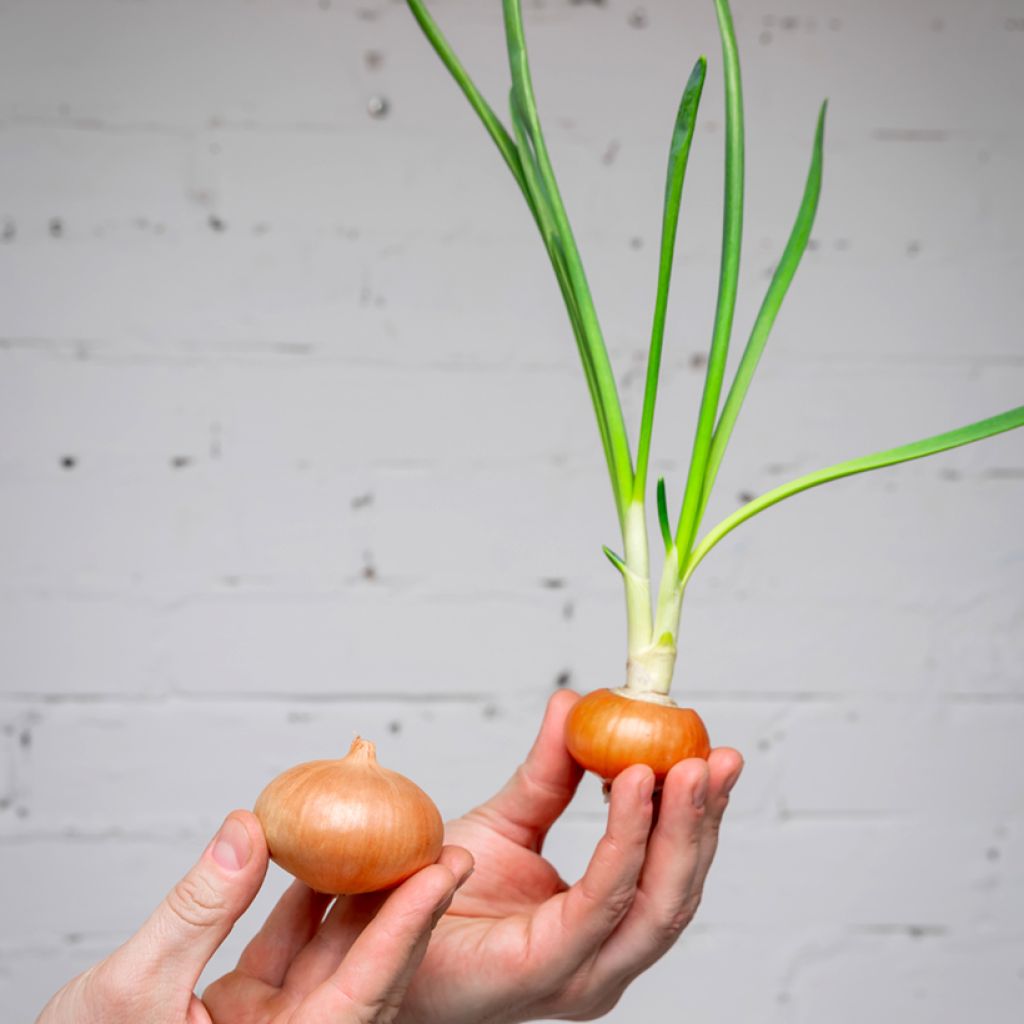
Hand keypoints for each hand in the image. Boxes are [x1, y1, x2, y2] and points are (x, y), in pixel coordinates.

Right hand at [36, 811, 473, 1023]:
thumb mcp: (134, 990)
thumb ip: (200, 909)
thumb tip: (248, 827)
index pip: (367, 989)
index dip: (409, 926)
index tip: (446, 871)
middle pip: (368, 968)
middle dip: (408, 907)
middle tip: (445, 847)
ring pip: (332, 952)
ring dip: (358, 894)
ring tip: (395, 833)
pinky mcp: (251, 1010)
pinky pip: (290, 946)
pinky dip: (303, 900)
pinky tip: (319, 851)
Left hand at [397, 690, 743, 1023]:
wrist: (375, 926)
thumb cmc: (440, 890)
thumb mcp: (510, 816)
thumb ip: (551, 769)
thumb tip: (575, 702)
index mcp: (601, 930)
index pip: (671, 874)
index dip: (699, 815)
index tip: (712, 754)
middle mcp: (603, 961)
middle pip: (677, 889)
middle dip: (702, 819)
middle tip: (714, 754)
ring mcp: (581, 973)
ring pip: (658, 901)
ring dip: (678, 826)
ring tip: (686, 762)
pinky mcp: (548, 967)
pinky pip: (603, 897)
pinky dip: (627, 836)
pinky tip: (632, 782)